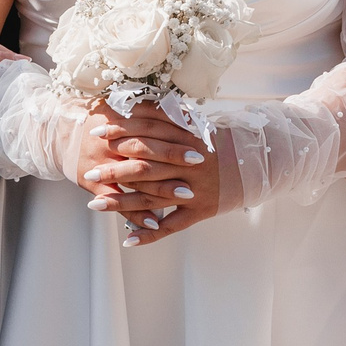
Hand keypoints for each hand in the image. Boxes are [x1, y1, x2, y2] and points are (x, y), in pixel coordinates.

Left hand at [78, 102, 221, 246]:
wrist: (256, 163)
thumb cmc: (219, 142)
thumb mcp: (196, 125)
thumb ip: (169, 117)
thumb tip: (134, 105)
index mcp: (188, 137)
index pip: (147, 133)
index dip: (120, 132)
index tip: (96, 133)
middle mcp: (190, 164)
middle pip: (145, 166)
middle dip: (114, 170)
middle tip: (89, 173)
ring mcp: (196, 189)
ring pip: (152, 198)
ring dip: (121, 202)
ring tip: (94, 205)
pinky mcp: (201, 211)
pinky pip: (171, 226)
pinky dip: (149, 234)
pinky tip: (127, 240)